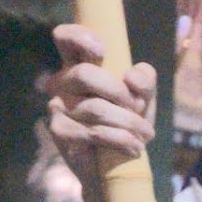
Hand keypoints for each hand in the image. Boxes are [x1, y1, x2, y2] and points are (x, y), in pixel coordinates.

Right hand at [37, 25, 159, 172]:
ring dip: (128, 123)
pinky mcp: (59, 131)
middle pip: (84, 74)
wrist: (117, 164)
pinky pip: (94, 132)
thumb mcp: (143, 98)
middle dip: (118, 93)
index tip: (102, 50)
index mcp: (80, 64)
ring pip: (95, 108)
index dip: (79, 37)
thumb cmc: (127, 122)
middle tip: (138, 109)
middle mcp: (62, 81)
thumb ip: (144, 81)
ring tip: (144, 135)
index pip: (65, 38)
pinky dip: (121, 140)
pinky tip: (134, 148)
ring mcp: (57, 106)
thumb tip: (130, 77)